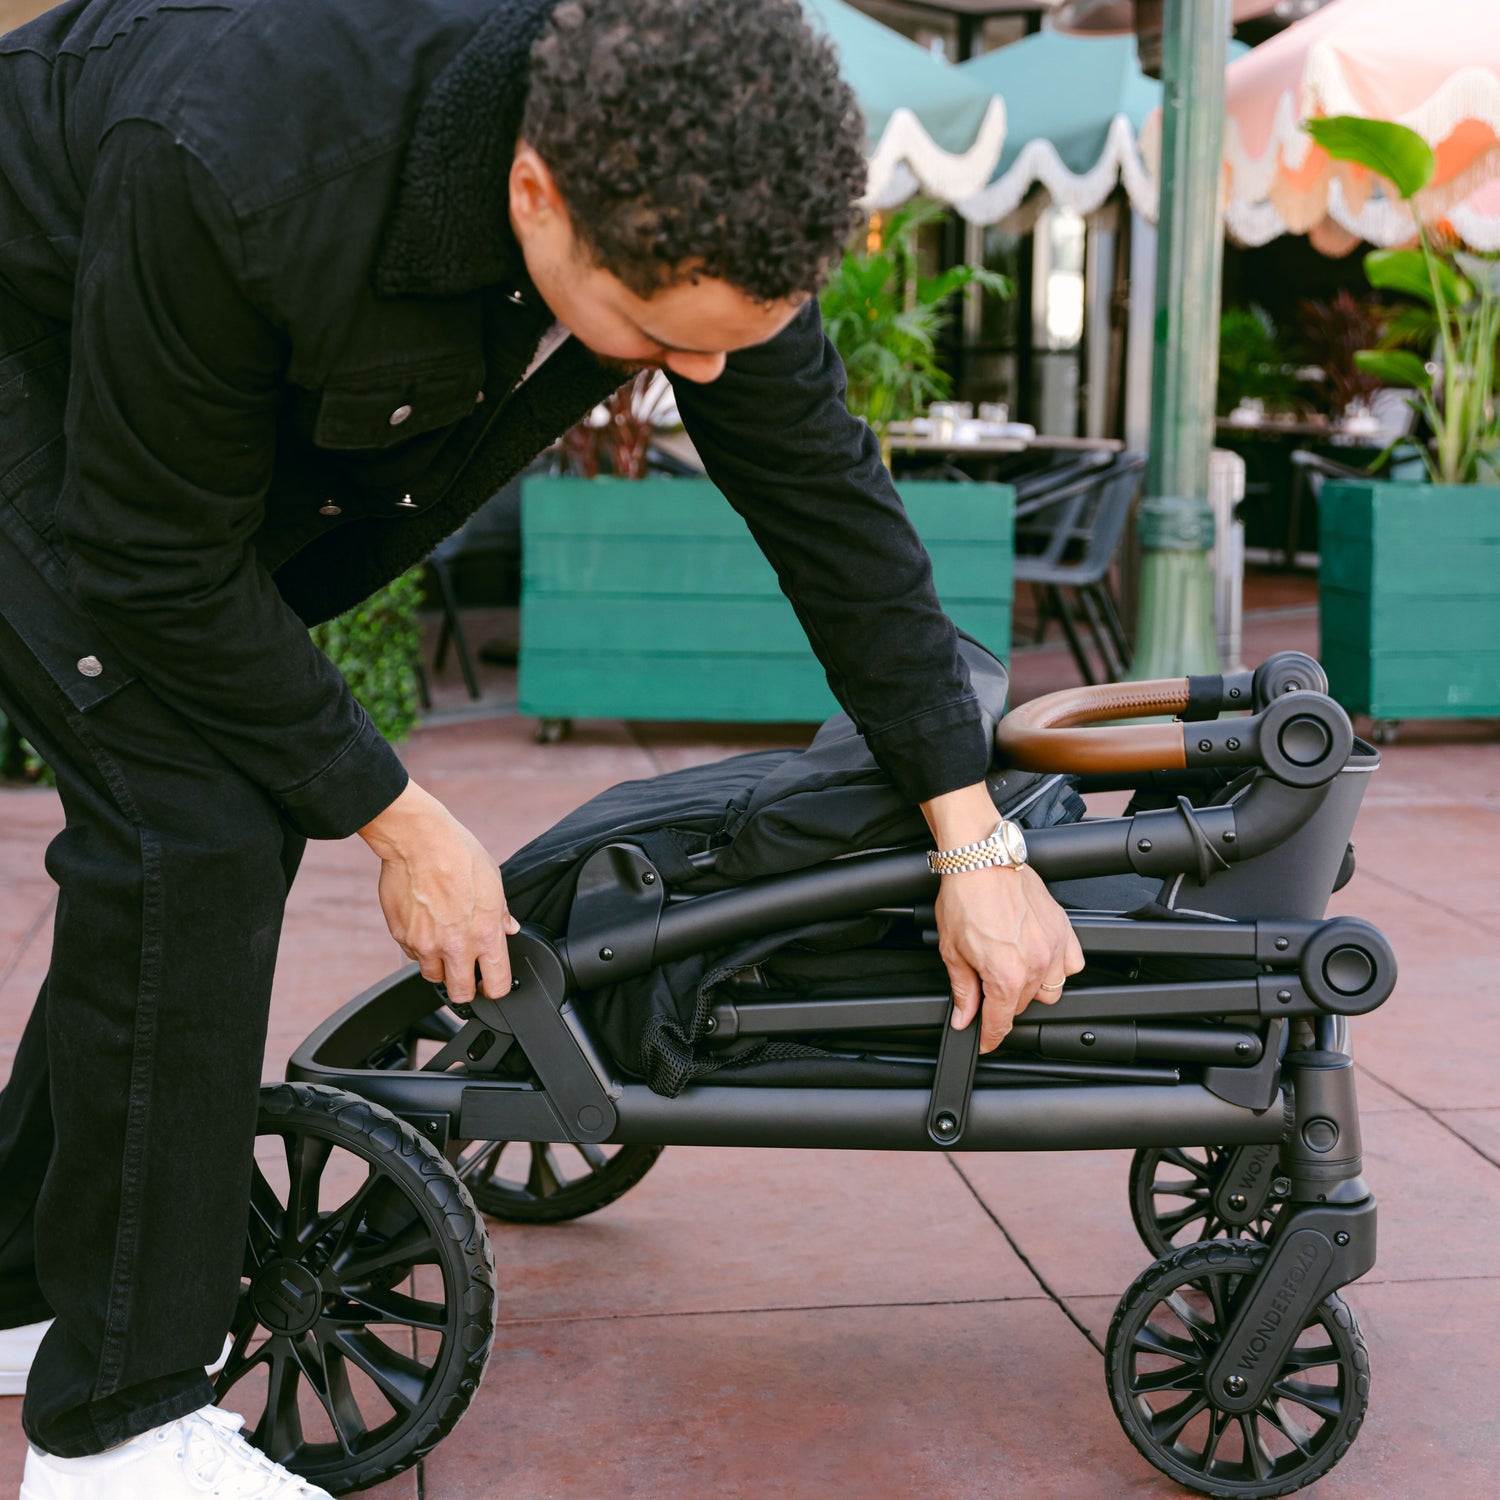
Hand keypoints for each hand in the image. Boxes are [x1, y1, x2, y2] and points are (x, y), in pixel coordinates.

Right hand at [357, 780, 517, 1004]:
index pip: (496, 984)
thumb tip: (509, 927)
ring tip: (444, 946)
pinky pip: (413, 955)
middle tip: (467, 977)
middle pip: (460, 994)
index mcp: (485, 934)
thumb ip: (502, 913)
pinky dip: (420, 948)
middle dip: (466, 989)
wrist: (419, 841)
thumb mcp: (494, 881)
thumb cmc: (459, 854)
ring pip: (434, 977)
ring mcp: (426, 945)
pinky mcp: (402, 937)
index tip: (493, 985)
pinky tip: (426, 927)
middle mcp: (455, 946)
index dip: (496, 989)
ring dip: (440, 968)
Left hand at [921, 781, 1083, 1051]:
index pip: (1002, 1021)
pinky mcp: (1064, 929)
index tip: (985, 1040)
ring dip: (1032, 987)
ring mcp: (1053, 947)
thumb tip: (964, 1017)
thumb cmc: (964, 896)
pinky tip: (1039, 959)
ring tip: (1012, 970)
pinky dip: (1057, 967)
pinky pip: (1071, 964)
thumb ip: (963, 989)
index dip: (990, 1036)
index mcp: (1006, 974)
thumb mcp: (952, 949)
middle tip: (988, 986)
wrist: (982, 860)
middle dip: (1004, 1003)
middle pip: (1024, 1005)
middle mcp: (1035, 964)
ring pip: (1051, 989)